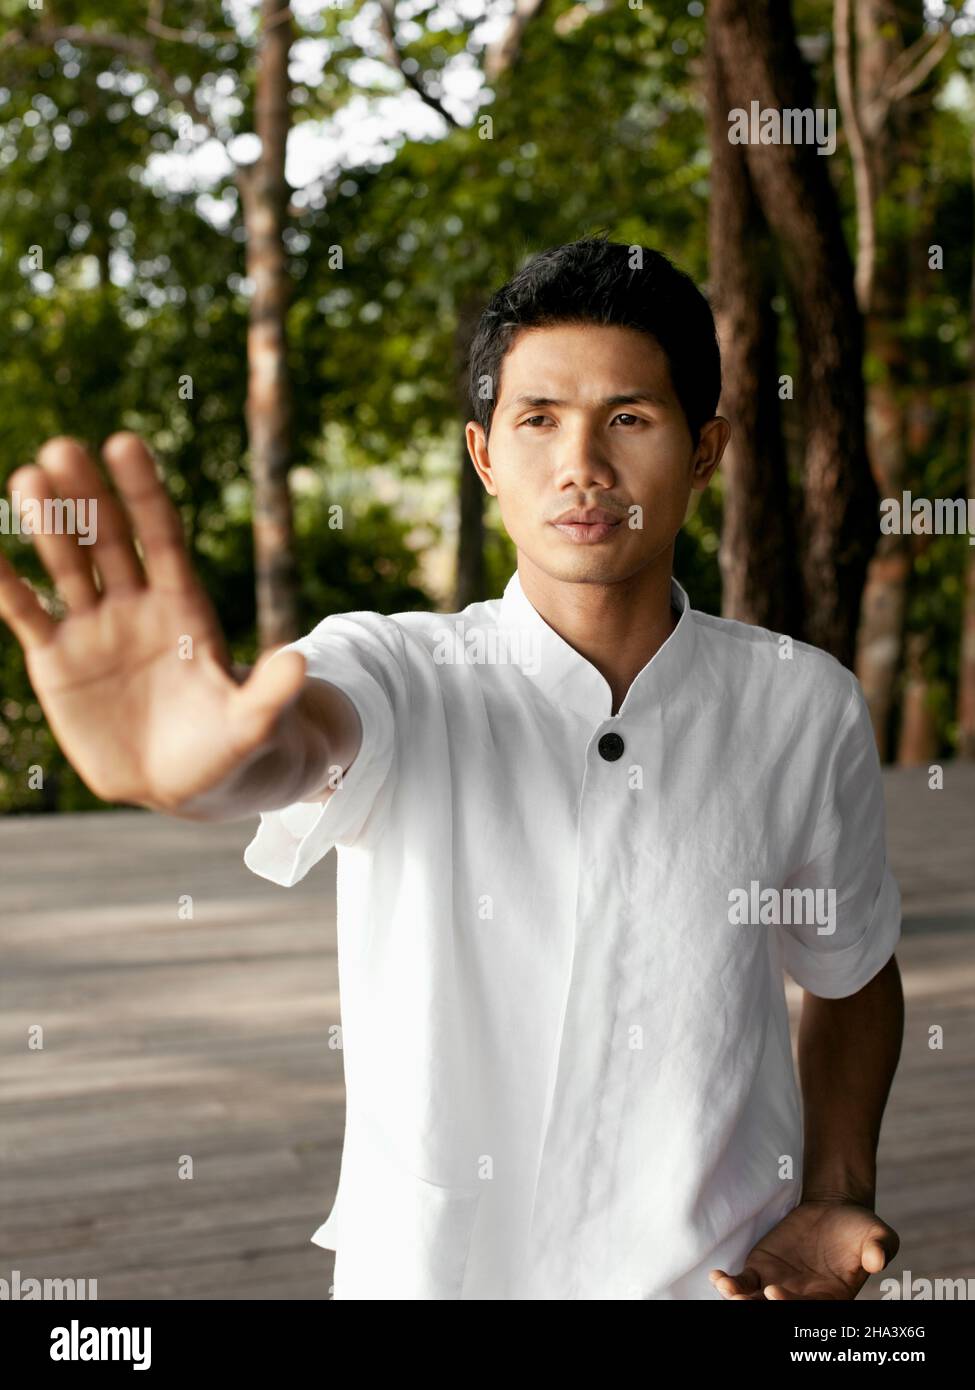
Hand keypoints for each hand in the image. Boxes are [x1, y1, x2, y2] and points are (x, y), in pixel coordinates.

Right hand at [0, 434, 307, 812]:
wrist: (185, 782)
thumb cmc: (228, 745)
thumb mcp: (253, 723)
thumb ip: (270, 695)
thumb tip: (302, 662)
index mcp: (184, 606)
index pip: (162, 536)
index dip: (143, 492)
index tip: (124, 443)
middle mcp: (136, 605)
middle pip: (109, 540)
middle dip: (88, 496)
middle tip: (63, 447)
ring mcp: (94, 628)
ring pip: (67, 566)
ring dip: (47, 525)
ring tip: (28, 478)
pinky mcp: (58, 660)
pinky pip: (26, 613)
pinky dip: (6, 584)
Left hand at [709, 1198, 899, 1299]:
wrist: (835, 1209)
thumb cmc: (860, 1228)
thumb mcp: (877, 1235)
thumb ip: (880, 1248)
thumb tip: (877, 1260)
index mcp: (831, 1298)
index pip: (810, 1309)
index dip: (792, 1306)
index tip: (777, 1295)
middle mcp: (803, 1298)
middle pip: (779, 1310)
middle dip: (762, 1308)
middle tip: (746, 1300)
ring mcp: (780, 1286)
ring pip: (757, 1301)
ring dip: (742, 1300)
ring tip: (728, 1290)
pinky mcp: (762, 1270)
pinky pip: (744, 1282)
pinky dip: (731, 1283)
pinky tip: (718, 1277)